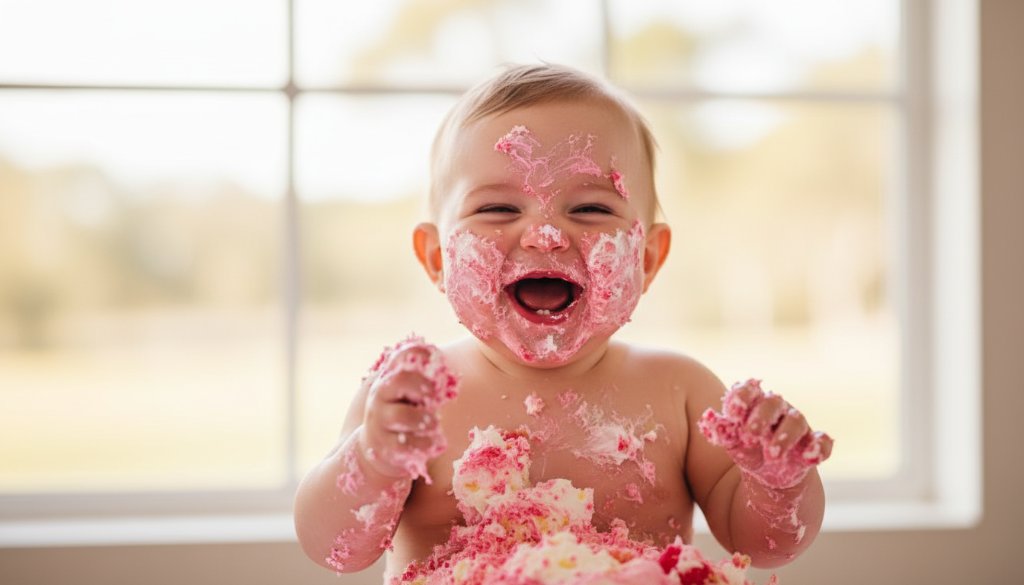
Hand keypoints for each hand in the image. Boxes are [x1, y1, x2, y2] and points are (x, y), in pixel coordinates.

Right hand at [357, 336, 457, 482]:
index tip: (435, 356)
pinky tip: (433, 442)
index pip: (399, 357)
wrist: (377, 446)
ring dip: (425, 419)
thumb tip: (449, 375)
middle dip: (423, 385)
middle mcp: (380, 396)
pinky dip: (425, 443)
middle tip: (435, 396)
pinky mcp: (385, 446)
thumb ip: (425, 383)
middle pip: (399, 379)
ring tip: (434, 423)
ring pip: (401, 415)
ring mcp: (380, 421)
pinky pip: (406, 444)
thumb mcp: (410, 394)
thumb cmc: (403, 413)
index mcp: (389, 378)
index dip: (419, 352)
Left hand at [699, 379, 831, 488]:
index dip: (742, 396)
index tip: (733, 411)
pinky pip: (823, 441)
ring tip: (772, 454)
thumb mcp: (735, 445)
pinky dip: (818, 447)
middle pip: (773, 402)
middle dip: (762, 417)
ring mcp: (798, 427)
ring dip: (784, 436)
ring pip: (796, 421)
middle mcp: (778, 411)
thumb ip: (725, 434)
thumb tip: (709, 424)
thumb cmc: (750, 452)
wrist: (772, 476)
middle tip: (750, 435)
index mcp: (755, 404)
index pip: (750, 390)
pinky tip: (809, 458)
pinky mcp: (814, 445)